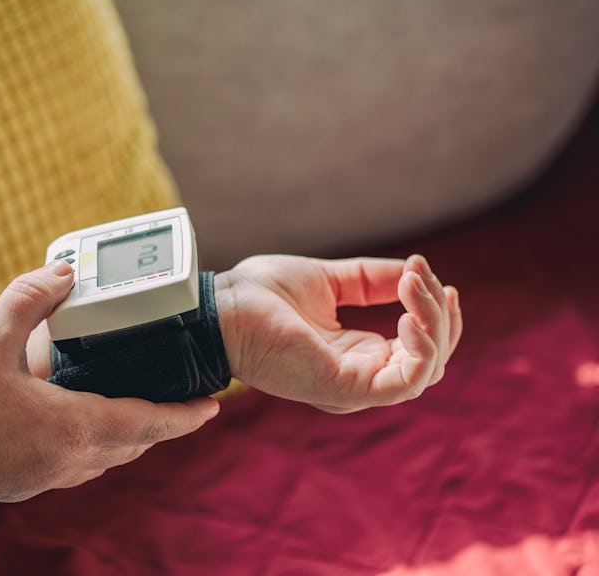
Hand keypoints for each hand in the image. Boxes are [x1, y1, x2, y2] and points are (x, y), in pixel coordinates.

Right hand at [0, 260, 218, 509]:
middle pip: (135, 444)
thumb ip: (28, 300)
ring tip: (139, 414)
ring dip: (132, 438)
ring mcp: (46, 476)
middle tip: (181, 405)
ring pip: (108, 459)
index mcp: (74, 425)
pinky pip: (78, 466)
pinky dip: (97, 447)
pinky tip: (79, 428)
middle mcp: (69, 458)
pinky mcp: (23, 483)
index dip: (186, 415)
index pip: (150, 422)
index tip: (214, 406)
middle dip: (163, 425)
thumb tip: (63, 272)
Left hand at [214, 254, 461, 411]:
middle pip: (430, 360)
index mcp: (355, 354)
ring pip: (426, 370)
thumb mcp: (331, 279)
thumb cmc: (262, 293)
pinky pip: (405, 383)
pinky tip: (407, 315)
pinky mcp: (344, 390)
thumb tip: (417, 271)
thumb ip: (373, 280)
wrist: (222, 305)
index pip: (417, 347)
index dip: (434, 313)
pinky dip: (421, 349)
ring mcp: (352, 387)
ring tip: (415, 287)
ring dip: (434, 325)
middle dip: (439, 315)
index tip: (426, 271)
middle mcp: (358, 375)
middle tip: (422, 276)